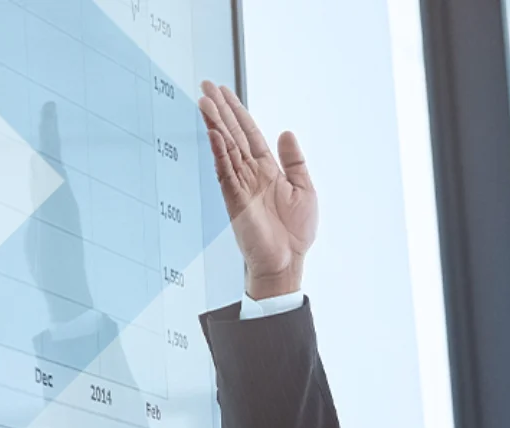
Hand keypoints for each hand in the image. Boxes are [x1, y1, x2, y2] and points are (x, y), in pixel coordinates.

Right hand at [198, 82, 317, 298]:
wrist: (287, 261)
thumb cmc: (295, 233)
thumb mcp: (304, 189)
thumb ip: (294, 161)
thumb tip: (286, 133)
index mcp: (267, 170)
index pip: (249, 134)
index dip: (238, 112)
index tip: (225, 92)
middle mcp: (250, 174)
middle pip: (232, 134)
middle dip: (220, 110)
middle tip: (206, 85)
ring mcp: (240, 185)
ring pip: (225, 148)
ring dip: (215, 124)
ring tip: (205, 101)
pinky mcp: (234, 199)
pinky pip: (225, 171)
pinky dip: (220, 151)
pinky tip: (214, 133)